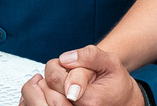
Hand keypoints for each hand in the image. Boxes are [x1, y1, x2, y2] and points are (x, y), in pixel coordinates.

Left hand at [19, 46, 141, 105]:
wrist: (120, 100)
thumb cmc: (114, 82)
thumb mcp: (110, 62)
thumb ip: (89, 56)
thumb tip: (65, 59)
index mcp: (90, 101)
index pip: (55, 80)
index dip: (55, 66)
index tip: (64, 64)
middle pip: (44, 94)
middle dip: (47, 77)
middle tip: (59, 73)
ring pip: (38, 104)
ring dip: (40, 90)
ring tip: (51, 83)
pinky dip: (36, 99)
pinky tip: (45, 92)